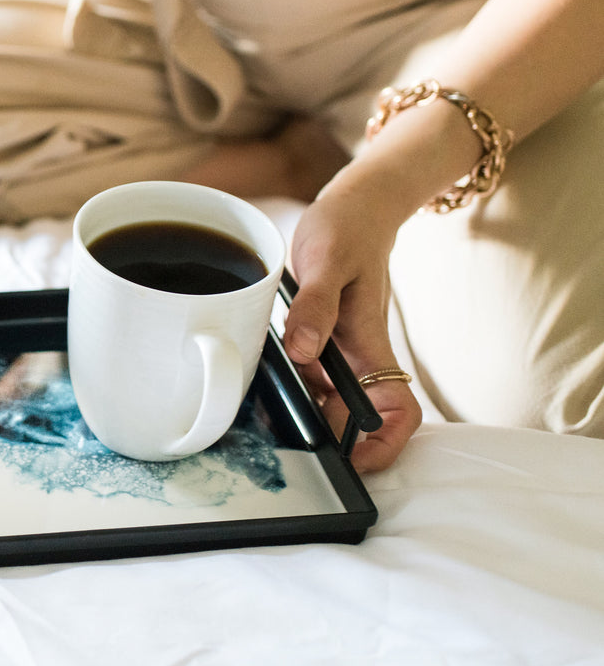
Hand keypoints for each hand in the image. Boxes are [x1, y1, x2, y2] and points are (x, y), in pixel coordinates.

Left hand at [281, 177, 422, 472]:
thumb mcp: (327, 260)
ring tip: (268, 412)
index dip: (385, 443)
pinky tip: (266, 379)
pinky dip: (294, 385)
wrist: (355, 206)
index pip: (398, 410)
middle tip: (286, 437)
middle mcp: (360, 354)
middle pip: (359, 417)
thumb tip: (304, 352)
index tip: (353, 459)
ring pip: (331, 400)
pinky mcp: (323, 338)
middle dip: (331, 437)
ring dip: (307, 412)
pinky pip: (312, 375)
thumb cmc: (347, 228)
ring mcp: (342, 349)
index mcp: (370, 343)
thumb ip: (316, 307)